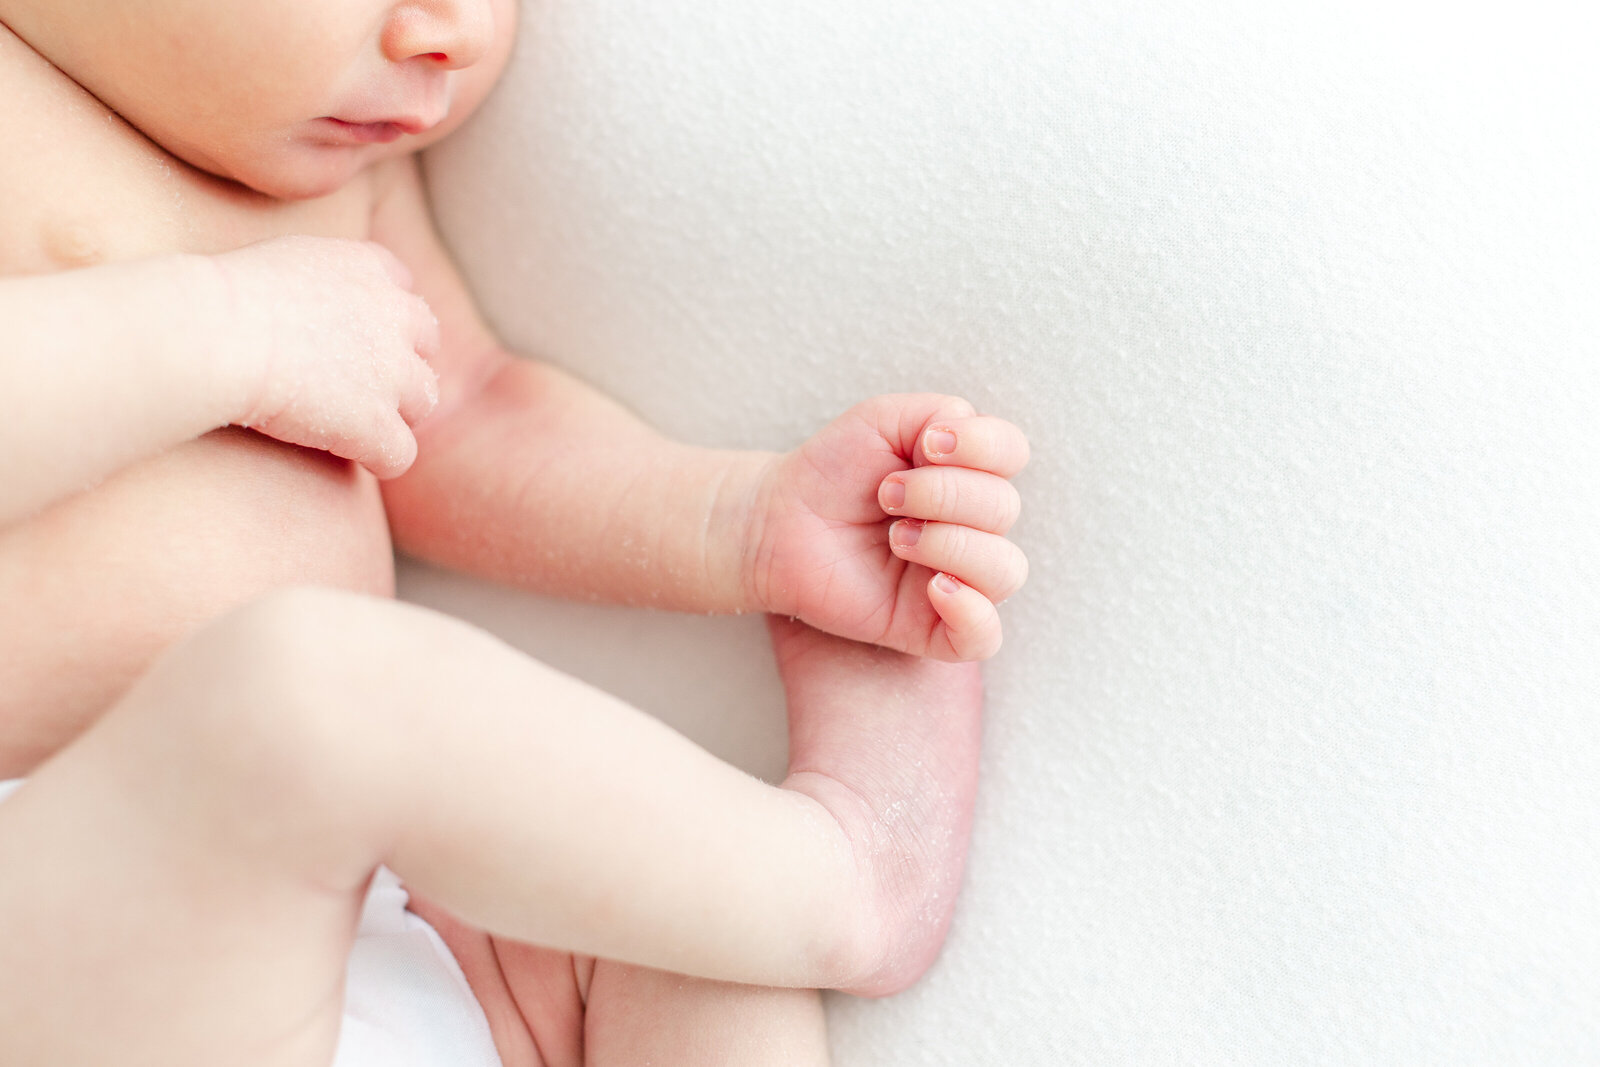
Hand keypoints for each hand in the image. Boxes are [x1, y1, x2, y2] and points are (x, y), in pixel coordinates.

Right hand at [208, 236, 440, 477]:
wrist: (215, 334)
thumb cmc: (222, 298)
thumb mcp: (285, 261)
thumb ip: (321, 279)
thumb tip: (315, 306)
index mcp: (372, 269)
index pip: (406, 295)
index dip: (386, 324)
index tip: (356, 342)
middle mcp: (396, 316)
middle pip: (425, 346)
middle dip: (400, 367)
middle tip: (360, 388)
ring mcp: (393, 372)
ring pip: (422, 402)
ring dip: (395, 414)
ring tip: (355, 426)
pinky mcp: (377, 424)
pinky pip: (402, 454)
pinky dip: (383, 460)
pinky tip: (358, 461)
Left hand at [749, 395, 1028, 659]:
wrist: (779, 520)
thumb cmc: (833, 470)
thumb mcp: (883, 419)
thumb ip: (940, 411)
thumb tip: (971, 441)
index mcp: (968, 475)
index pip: (1012, 454)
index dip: (982, 445)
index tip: (926, 445)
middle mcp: (972, 527)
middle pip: (1004, 508)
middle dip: (943, 494)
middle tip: (886, 495)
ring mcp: (958, 579)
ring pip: (1005, 570)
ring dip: (950, 544)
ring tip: (897, 538)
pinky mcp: (932, 627)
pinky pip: (983, 635)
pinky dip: (971, 611)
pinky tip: (935, 588)